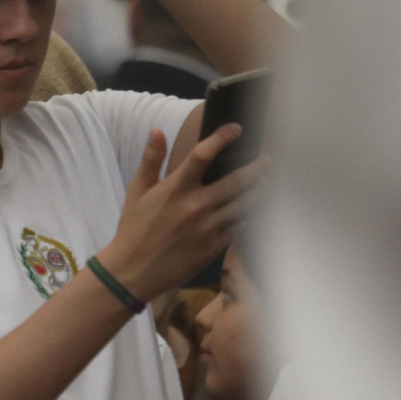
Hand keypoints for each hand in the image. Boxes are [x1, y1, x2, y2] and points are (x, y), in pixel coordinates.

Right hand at [97, 125, 268, 301]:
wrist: (133, 271)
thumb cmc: (133, 228)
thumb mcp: (137, 191)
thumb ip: (150, 160)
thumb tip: (156, 130)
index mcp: (175, 189)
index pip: (202, 155)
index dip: (222, 138)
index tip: (236, 128)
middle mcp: (195, 206)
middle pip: (236, 180)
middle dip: (257, 167)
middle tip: (267, 160)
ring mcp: (208, 227)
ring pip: (244, 204)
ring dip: (259, 190)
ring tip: (268, 182)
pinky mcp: (214, 246)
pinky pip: (239, 226)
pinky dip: (247, 216)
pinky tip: (251, 210)